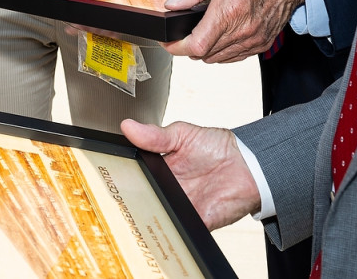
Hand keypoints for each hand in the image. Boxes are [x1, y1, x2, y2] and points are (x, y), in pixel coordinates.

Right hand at [121, 120, 260, 230]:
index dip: (123, 176)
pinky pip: (180, 228)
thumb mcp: (182, 134)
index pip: (137, 176)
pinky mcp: (197, 220)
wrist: (247, 162)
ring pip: (157, 215)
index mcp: (162, 169)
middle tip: (116, 192)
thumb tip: (129, 126)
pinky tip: (163, 217)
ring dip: (148, 213)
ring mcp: (182, 206)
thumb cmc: (218, 147)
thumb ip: (155, 135)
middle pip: (143, 199)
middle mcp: (169, 190)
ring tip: (136, 206)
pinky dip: (172, 226)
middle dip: (130, 198)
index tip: (109, 172)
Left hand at [164, 0, 303, 62]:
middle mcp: (243, 29)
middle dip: (188, 46)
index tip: (169, 42)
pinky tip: (220, 35)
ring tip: (201, 32)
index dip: (177, 47)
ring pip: (219, 58)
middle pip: (205, 54)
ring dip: (205, 50)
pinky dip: (223, 51)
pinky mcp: (262, 43)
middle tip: (182, 33)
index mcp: (229, 10)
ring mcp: (254, 39)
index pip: (197, 44)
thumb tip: (173, 4)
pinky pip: (236, 56)